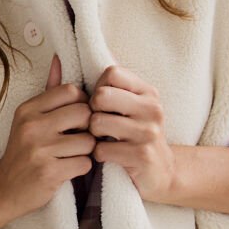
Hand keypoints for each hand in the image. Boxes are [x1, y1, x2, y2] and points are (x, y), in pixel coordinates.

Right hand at [0, 52, 93, 220]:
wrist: (3, 189)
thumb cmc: (22, 151)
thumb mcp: (29, 118)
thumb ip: (48, 91)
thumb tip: (59, 59)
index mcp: (28, 109)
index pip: (71, 91)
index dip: (82, 103)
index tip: (77, 117)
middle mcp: (32, 126)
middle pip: (84, 113)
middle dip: (87, 127)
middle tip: (78, 136)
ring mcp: (40, 150)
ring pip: (88, 141)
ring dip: (86, 150)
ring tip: (73, 154)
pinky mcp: (50, 172)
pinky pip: (85, 163)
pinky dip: (82, 167)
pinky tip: (69, 168)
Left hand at [88, 64, 175, 198]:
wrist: (161, 173)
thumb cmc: (135, 135)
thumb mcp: (130, 106)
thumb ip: (108, 84)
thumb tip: (67, 55)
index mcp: (148, 92)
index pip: (111, 73)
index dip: (98, 88)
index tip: (103, 104)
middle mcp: (152, 108)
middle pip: (101, 95)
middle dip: (92, 112)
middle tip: (100, 124)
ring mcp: (148, 132)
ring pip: (98, 122)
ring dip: (93, 135)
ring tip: (104, 140)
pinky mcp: (142, 156)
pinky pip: (101, 149)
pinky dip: (99, 155)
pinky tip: (109, 157)